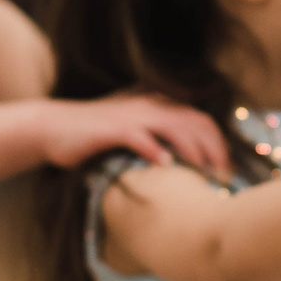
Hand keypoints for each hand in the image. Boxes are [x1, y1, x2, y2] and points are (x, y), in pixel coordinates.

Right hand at [36, 94, 229, 174]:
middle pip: (195, 121)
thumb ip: (160, 137)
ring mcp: (131, 115)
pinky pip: (139, 137)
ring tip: (205, 172)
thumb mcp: (135, 129)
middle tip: (224, 176)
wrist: (53, 127)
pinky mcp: (111, 129)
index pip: (200, 118)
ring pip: (174, 126)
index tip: (227, 169)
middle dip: (214, 149)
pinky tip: (164, 165)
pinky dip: (154, 150)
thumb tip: (186, 162)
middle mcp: (149, 104)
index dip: (219, 143)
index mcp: (158, 104)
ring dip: (193, 150)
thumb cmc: (96, 134)